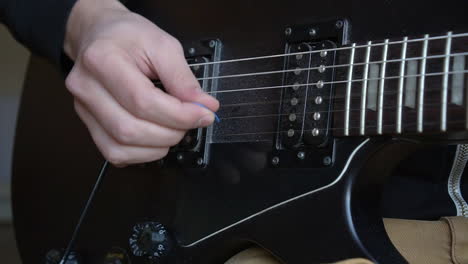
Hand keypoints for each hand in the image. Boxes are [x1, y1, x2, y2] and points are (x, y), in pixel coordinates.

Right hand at [64, 0, 218, 165]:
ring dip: (158, 146)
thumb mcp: (163, 44)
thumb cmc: (129, 37)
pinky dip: (143, 153)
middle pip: (130, 129)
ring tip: (175, 128)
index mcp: (102, 60)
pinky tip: (157, 139)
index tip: (204, 113)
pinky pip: (115, 153)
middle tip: (191, 120)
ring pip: (121, 147)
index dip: (179, 114)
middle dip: (171, 132)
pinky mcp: (89, 125)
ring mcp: (83, 109)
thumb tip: (204, 106)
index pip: (143, 101)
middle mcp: (86, 88)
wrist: (100, 35)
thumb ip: (183, 78)